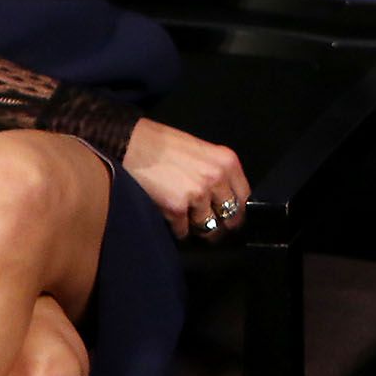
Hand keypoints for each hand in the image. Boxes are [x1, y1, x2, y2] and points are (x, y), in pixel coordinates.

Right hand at [122, 117, 250, 240]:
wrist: (131, 144)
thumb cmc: (163, 145)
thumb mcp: (201, 151)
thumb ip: (217, 173)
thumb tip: (224, 198)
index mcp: (227, 162)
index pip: (245, 198)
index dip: (236, 211)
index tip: (229, 218)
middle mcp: (217, 179)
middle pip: (230, 216)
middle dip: (220, 225)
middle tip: (210, 228)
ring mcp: (198, 195)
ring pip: (207, 227)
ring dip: (196, 227)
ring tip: (185, 219)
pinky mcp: (177, 208)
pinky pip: (183, 231)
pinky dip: (177, 229)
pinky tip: (169, 217)